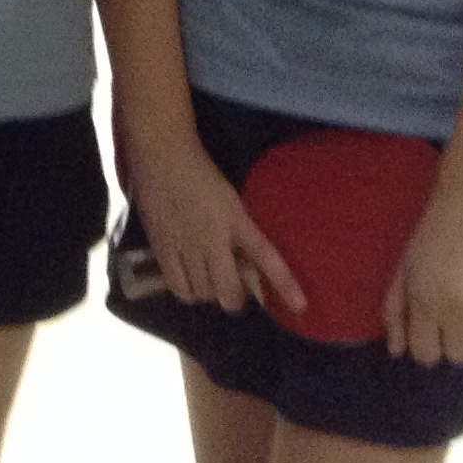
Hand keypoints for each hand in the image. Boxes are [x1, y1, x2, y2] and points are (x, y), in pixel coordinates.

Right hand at [127, 142, 303, 313]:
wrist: (162, 156)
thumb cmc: (201, 171)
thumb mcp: (230, 198)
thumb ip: (241, 227)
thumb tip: (251, 263)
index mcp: (235, 219)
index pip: (266, 256)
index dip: (284, 284)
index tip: (300, 306)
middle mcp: (212, 237)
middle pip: (228, 290)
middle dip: (235, 298)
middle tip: (235, 288)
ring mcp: (185, 245)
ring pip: (204, 293)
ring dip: (212, 294)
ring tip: (211, 282)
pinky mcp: (161, 247)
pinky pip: (179, 286)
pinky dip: (189, 292)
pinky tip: (191, 283)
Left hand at [382, 185, 462, 365]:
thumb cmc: (433, 233)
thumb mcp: (404, 267)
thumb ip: (396, 310)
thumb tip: (396, 350)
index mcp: (427, 301)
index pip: (426, 355)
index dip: (425, 347)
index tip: (426, 332)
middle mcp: (461, 310)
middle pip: (459, 357)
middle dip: (451, 341)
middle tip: (448, 317)